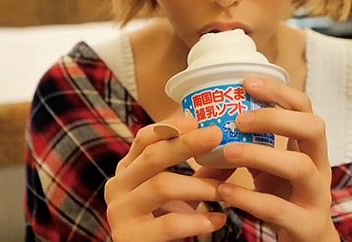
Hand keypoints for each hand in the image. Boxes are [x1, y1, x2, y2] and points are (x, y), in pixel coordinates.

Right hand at [104, 117, 226, 241]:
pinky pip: (168, 224)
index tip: (196, 121)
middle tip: (216, 135)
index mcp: (127, 169)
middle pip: (152, 156)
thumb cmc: (165, 222)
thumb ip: (204, 173)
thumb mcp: (182, 193)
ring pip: (161, 186)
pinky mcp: (129, 237)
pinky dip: (197, 221)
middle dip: (186, 144)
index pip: (144, 139)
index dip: (169, 127)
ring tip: (224, 191)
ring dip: (199, 186)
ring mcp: (119, 212)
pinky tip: (218, 220)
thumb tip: (234, 151)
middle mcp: (117, 186)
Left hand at [216, 77, 340, 241]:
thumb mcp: (265, 170)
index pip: (304, 107)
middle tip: (240, 119)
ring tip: (227, 151)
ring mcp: (317, 196)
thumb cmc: (282, 199)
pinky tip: (224, 192)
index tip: (247, 82)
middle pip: (313, 128)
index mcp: (309, 147)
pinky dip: (249, 197)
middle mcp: (319, 166)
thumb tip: (199, 131)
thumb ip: (241, 149)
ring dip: (260, 155)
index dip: (279, 92)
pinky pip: (279, 208)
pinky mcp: (307, 225)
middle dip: (276, 118)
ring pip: (299, 167)